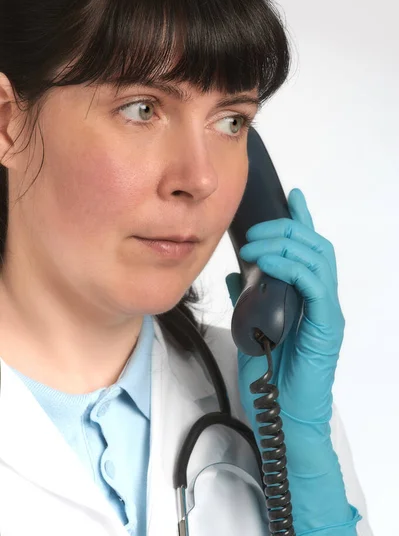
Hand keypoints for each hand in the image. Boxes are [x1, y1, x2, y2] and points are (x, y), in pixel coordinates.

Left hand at [226, 188, 359, 533]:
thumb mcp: (251, 325)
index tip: (291, 197)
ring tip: (254, 245)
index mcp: (306, 297)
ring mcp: (326, 312)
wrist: (280, 414)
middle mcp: (321, 299)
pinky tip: (268, 263)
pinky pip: (315, 285)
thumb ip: (249, 297)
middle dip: (285, 229)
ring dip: (285, 245)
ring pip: (318, 259)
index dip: (302, 221)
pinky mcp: (326, 326)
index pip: (309, 250)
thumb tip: (236, 272)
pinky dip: (292, 267)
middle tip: (256, 229)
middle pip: (315, 247)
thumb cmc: (270, 375)